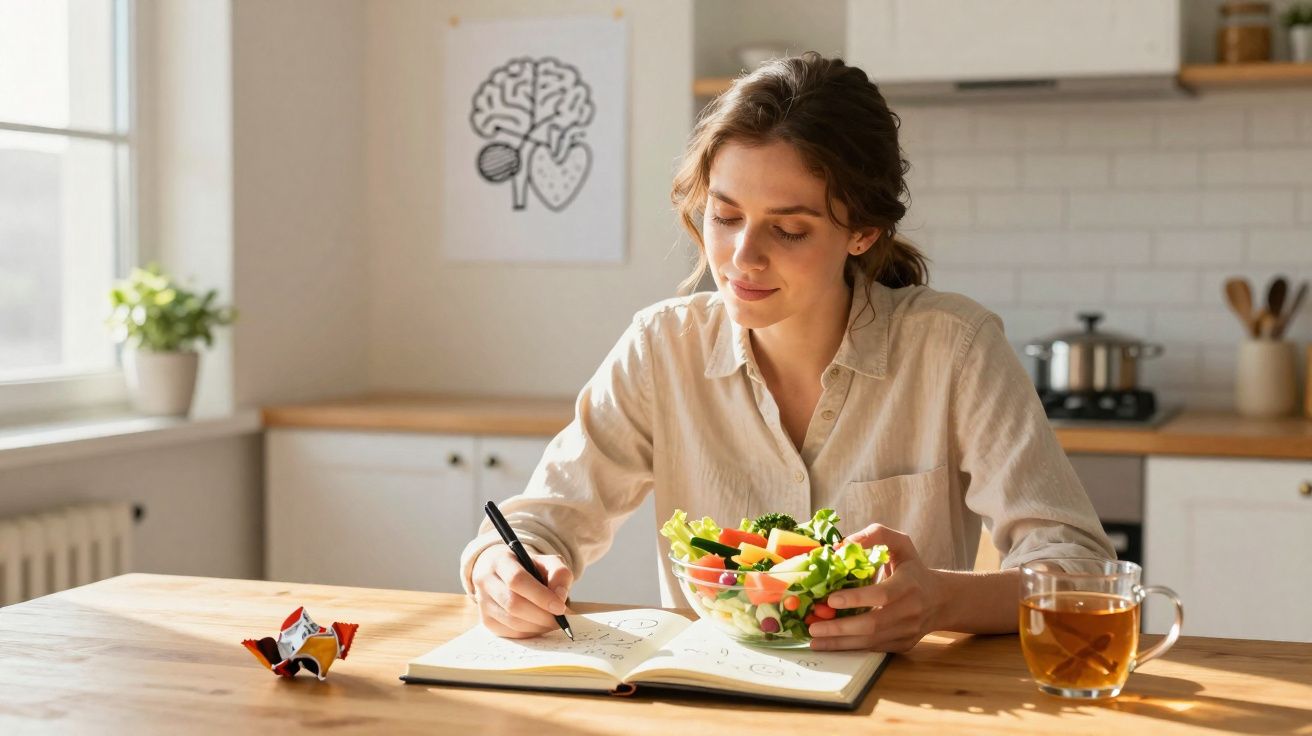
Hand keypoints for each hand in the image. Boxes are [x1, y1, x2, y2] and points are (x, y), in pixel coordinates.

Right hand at [471, 547, 573, 638]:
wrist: (505, 573)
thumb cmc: (529, 568)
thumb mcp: (547, 562)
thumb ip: (559, 573)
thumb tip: (560, 597)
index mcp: (500, 560)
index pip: (517, 580)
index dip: (540, 596)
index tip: (560, 607)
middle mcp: (485, 580)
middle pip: (513, 604)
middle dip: (541, 615)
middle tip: (560, 619)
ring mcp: (482, 602)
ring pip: (511, 622)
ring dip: (537, 626)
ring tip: (552, 622)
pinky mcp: (486, 620)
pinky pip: (509, 633)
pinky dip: (529, 633)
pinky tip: (539, 625)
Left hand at [806, 524, 945, 652]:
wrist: (940, 599)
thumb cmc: (912, 568)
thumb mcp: (899, 544)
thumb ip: (875, 536)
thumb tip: (841, 546)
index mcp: (910, 584)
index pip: (883, 594)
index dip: (856, 598)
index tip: (830, 598)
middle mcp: (911, 611)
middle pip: (873, 624)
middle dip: (840, 628)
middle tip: (813, 626)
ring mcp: (908, 631)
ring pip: (871, 641)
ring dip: (840, 643)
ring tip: (815, 640)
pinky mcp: (903, 644)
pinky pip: (874, 649)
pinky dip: (850, 648)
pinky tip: (830, 644)